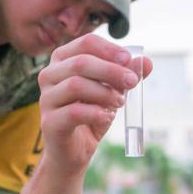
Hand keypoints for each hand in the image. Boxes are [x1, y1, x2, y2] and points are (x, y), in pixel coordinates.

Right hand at [37, 34, 151, 173]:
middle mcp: (49, 75)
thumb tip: (146, 62)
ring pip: (76, 85)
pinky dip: (96, 113)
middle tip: (132, 82)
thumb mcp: (112, 92)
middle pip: (81, 62)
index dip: (109, 49)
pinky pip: (74, 112)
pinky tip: (107, 117)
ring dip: (104, 93)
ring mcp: (46, 99)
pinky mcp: (49, 122)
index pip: (85, 43)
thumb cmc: (90, 115)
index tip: (128, 60)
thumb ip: (126, 76)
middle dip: (111, 71)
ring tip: (120, 103)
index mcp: (63, 60)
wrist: (73, 151)